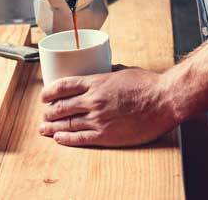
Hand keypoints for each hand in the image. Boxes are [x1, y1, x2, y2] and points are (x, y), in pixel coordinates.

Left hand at [38, 68, 177, 147]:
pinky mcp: (106, 135)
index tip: (44, 96)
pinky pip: (80, 138)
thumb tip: (105, 69)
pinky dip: (66, 138)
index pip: (64, 85)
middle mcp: (93, 100)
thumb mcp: (124, 71)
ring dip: (52, 126)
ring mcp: (98, 118)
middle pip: (62, 106)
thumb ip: (110, 71)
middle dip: (49, 112)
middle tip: (43, 115)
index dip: (50, 92)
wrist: (163, 101)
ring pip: (67, 123)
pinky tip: (59, 138)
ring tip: (44, 129)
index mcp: (96, 82)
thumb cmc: (148, 85)